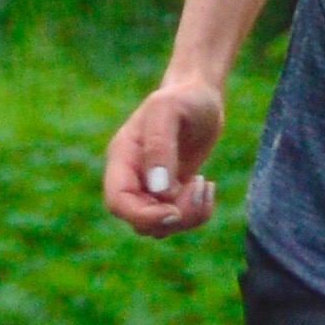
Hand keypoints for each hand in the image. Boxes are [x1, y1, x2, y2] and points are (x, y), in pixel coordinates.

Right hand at [105, 77, 224, 236]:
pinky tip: (207, 186)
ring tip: (204, 183)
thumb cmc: (183, 98)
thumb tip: (160, 191)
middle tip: (199, 185)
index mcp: (122, 158)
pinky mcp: (171, 194)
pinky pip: (178, 220)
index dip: (142, 215)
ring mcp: (150, 188)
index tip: (173, 210)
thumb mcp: (169, 111)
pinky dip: (197, 212)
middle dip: (173, 215)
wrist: (200, 98)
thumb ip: (160, 147)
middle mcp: (132, 177)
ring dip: (188, 215)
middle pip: (139, 220)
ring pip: (159, 226)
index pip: (117, 202)